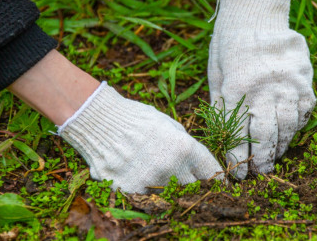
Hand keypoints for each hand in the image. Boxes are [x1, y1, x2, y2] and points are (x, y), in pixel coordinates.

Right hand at [59, 82, 222, 192]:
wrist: (99, 120)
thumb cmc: (137, 118)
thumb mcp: (170, 124)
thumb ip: (186, 146)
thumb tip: (197, 164)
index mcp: (184, 148)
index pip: (211, 173)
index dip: (216, 179)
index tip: (216, 183)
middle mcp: (170, 169)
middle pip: (192, 188)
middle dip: (193, 184)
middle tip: (187, 180)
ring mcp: (150, 182)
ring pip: (169, 196)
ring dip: (168, 188)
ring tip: (157, 174)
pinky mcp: (130, 191)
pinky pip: (146, 198)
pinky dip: (146, 191)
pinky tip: (139, 176)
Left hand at [208, 0, 315, 178]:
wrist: (255, 14)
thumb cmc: (228, 46)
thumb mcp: (216, 76)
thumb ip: (221, 106)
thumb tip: (225, 137)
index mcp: (237, 90)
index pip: (239, 135)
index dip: (238, 158)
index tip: (237, 173)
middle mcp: (265, 90)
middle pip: (267, 136)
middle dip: (263, 160)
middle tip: (260, 173)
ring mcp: (288, 84)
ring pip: (288, 127)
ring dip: (281, 146)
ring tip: (274, 157)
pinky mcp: (304, 79)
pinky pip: (304, 111)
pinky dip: (296, 126)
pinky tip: (288, 134)